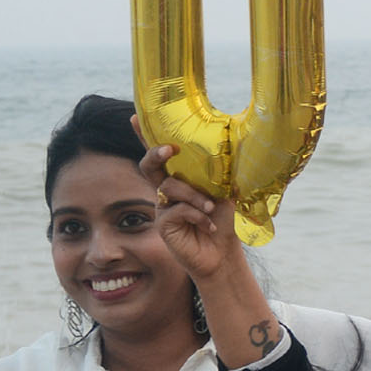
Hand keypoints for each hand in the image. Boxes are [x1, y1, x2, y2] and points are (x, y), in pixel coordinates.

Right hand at [140, 149, 245, 280]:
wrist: (222, 252)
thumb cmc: (221, 220)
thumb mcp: (224, 192)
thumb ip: (221, 173)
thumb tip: (234, 146)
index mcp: (179, 178)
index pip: (161, 155)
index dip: (145, 136)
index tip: (135, 117)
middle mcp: (166, 190)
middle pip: (149, 165)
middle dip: (156, 154)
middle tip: (169, 149)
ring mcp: (162, 206)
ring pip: (170, 187)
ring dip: (194, 196)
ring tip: (210, 209)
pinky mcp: (163, 224)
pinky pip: (177, 210)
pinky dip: (196, 215)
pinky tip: (208, 225)